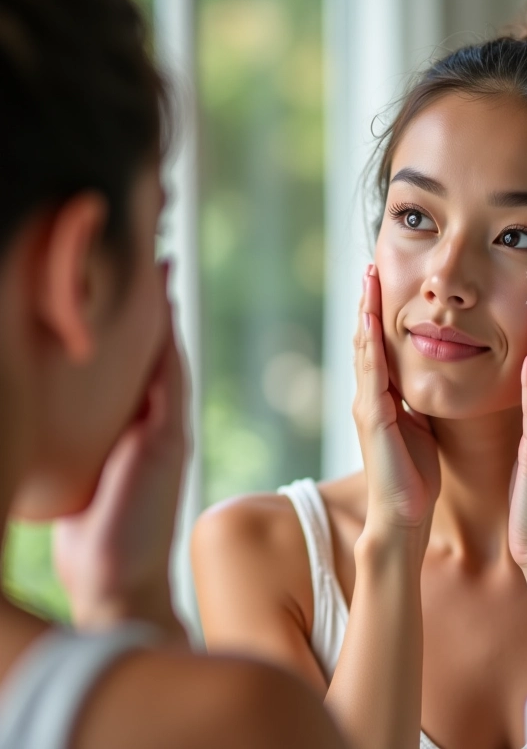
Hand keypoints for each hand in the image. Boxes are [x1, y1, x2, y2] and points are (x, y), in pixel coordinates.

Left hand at [54, 268, 188, 635]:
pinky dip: (169, 342)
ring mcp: (167, 428)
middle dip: (153, 306)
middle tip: (149, 256)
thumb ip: (75, 445)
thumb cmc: (95, 539)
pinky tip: (164, 307)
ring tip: (159, 264)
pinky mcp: (170, 437)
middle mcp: (155, 422)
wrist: (120, 581)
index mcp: (132, 431)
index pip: (133, 366)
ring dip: (164, 312)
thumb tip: (42, 416)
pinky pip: (172, 378)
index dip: (131, 325)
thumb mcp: (77, 479)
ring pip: (167, 356)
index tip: (121, 283)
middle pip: (155, 351)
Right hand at [353, 264, 439, 545]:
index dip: (380, 313)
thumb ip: (415, 403)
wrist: (403, 515)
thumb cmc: (414, 476)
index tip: (385, 282)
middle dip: (368, 302)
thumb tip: (424, 383)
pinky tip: (371, 321)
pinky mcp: (372, 417)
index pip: (380, 346)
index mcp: (383, 398)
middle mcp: (369, 396)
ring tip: (368, 279)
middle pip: (367, 339)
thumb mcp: (418, 428)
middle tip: (370, 265)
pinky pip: (372, 373)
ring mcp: (367, 405)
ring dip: (366, 312)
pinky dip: (371, 345)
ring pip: (365, 349)